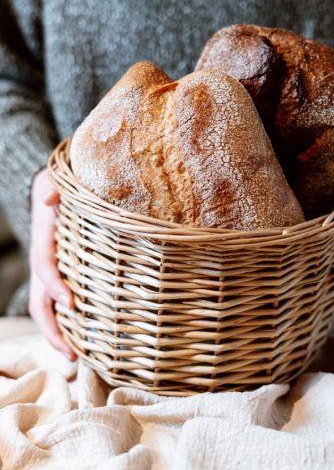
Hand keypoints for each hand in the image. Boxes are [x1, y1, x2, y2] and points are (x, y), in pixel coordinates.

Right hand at [29, 168, 76, 360]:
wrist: (61, 186)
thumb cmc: (64, 183)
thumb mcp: (57, 177)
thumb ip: (53, 185)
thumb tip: (49, 198)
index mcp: (44, 238)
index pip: (44, 266)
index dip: (54, 285)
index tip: (70, 302)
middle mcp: (47, 260)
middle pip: (41, 300)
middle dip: (53, 329)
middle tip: (71, 355)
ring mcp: (57, 269)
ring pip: (51, 307)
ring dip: (62, 333)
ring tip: (78, 357)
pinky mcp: (69, 272)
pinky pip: (67, 299)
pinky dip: (74, 320)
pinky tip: (90, 335)